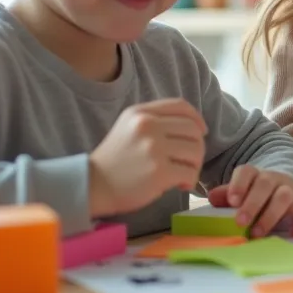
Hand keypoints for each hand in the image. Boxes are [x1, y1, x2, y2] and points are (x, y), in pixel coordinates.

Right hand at [88, 98, 206, 216]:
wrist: (91, 186)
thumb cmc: (114, 160)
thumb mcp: (128, 128)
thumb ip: (155, 121)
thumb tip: (195, 126)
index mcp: (140, 112)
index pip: (181, 106)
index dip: (197, 119)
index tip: (201, 132)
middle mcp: (147, 126)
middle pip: (193, 130)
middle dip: (197, 148)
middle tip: (188, 163)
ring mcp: (153, 148)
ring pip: (196, 151)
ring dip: (195, 166)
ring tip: (183, 175)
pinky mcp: (158, 172)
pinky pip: (190, 173)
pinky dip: (190, 181)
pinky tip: (179, 186)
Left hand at [206, 166, 292, 236]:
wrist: (287, 187)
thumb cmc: (257, 194)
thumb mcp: (242, 192)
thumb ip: (227, 195)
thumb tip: (212, 197)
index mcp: (255, 175)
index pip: (246, 172)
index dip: (239, 185)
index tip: (232, 201)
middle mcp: (274, 179)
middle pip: (264, 184)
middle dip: (252, 204)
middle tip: (240, 222)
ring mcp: (291, 189)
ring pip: (284, 196)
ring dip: (271, 215)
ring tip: (257, 234)